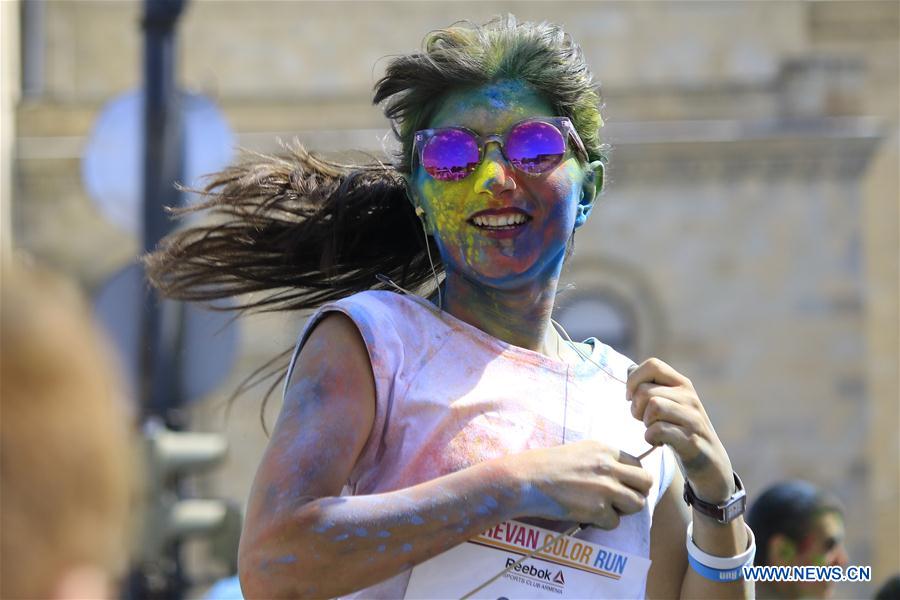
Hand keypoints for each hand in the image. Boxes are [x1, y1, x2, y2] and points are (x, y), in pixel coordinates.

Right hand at [516, 440, 652, 528]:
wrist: (528, 479)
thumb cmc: (547, 464)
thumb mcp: (580, 451)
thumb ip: (602, 460)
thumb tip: (619, 475)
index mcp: (605, 449)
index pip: (638, 464)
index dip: (632, 478)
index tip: (622, 484)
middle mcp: (610, 467)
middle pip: (645, 483)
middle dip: (636, 493)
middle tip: (621, 499)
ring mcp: (605, 489)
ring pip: (637, 504)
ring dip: (623, 510)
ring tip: (604, 509)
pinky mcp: (597, 510)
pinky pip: (615, 522)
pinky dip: (603, 523)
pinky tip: (588, 516)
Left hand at [626, 358, 734, 504]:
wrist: (710, 462)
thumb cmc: (681, 430)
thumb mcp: (669, 404)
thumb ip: (651, 387)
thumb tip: (629, 369)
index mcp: (682, 384)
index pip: (653, 365)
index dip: (634, 379)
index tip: (630, 397)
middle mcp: (689, 397)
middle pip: (646, 391)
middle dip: (636, 407)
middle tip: (643, 420)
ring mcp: (692, 418)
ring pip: (654, 406)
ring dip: (645, 422)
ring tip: (652, 429)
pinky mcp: (691, 439)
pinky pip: (658, 430)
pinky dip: (650, 437)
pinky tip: (657, 442)